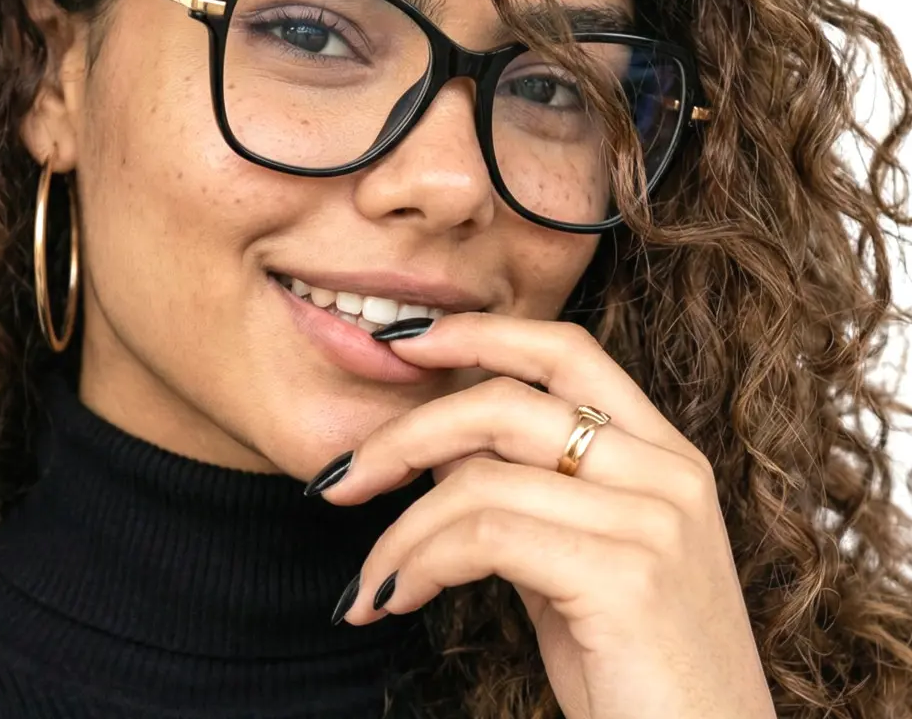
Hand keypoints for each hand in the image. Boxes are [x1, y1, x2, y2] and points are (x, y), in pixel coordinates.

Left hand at [310, 313, 775, 718]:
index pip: (565, 351)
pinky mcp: (627, 577)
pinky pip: (484, 537)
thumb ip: (527, 493)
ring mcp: (653, 520)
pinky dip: (418, 562)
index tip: (403, 345)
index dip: (479, 333)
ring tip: (369, 582)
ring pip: (480, 478)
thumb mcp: (579, 561)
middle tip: (340, 480)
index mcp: (663, 454)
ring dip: (400, 530)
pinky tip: (393, 601)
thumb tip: (436, 448)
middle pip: (506, 402)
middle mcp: (667, 472)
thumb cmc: (635, 673)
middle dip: (406, 433)